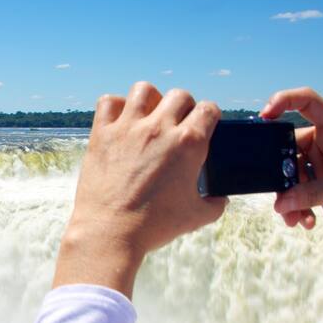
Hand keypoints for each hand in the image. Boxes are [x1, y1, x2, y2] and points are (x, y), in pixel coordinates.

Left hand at [54, 82, 226, 297]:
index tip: (205, 126)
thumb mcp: (197, 217)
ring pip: (144, 90)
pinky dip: (115, 106)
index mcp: (188, 144)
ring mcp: (128, 128)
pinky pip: (108, 102)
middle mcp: (159, 128)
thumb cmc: (154, 225)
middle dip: (184, 107)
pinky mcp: (102, 134)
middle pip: (180, 95)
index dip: (210, 116)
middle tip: (178, 125)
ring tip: (149, 116)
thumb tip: (220, 198)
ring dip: (151, 99)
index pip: (209, 109)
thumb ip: (216, 204)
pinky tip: (120, 121)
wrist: (111, 232)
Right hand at [261, 87, 322, 259]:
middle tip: (279, 197)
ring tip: (293, 219)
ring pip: (292, 173)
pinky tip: (305, 221)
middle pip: (289, 147)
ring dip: (290, 196)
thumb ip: (310, 195)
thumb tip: (280, 204)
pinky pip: (300, 189)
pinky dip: (298, 205)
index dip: (283, 100)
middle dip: (281, 175)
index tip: (264, 116)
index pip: (307, 101)